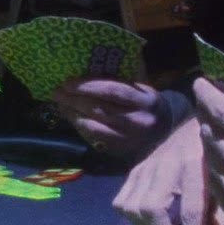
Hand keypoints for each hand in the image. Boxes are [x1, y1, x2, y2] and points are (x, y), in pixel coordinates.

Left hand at [51, 78, 168, 159]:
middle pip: (101, 109)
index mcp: (146, 99)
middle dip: (75, 100)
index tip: (68, 82)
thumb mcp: (141, 88)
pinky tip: (72, 118)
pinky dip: (81, 127)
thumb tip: (85, 74)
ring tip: (61, 105)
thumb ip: (119, 82)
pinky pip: (96, 139)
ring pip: (95, 126)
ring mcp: (131, 139)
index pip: (113, 91)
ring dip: (74, 114)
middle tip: (57, 92)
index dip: (88, 86)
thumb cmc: (146, 103)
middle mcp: (140, 121)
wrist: (166, 129)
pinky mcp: (122, 150)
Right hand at [113, 118, 223, 224]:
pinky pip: (122, 202)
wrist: (196, 124)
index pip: (190, 210)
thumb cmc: (215, 158)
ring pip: (131, 207)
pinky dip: (133, 220)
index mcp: (196, 167)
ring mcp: (146, 167)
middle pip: (151, 209)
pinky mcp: (135, 170)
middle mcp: (166, 166)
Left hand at [194, 78, 223, 224]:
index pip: (219, 109)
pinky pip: (214, 179)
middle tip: (209, 109)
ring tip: (218, 133)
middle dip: (207, 116)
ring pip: (207, 155)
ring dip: (211, 141)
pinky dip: (217, 166)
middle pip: (207, 131)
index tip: (199, 84)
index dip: (205, 93)